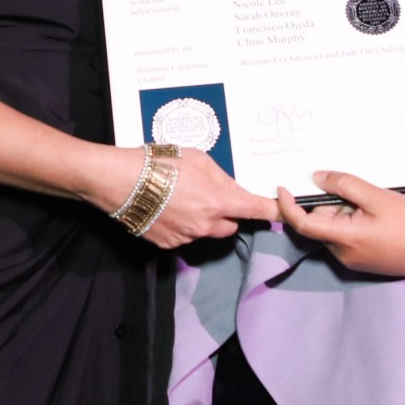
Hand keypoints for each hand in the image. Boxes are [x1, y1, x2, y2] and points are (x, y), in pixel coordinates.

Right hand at [100, 146, 275, 249]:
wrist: (121, 181)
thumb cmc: (160, 163)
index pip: (255, 210)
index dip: (272, 212)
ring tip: (180, 200)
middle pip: (231, 226)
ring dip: (203, 221)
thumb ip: (221, 177)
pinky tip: (167, 210)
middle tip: (209, 196)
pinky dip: (182, 227)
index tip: (283, 212)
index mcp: (218, 201)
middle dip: (226, 214)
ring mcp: (187, 237)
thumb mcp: (198, 159)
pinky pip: (185, 237)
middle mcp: (206, 224)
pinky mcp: (168, 245)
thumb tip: (234, 190)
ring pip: (207, 232)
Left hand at [275, 171, 404, 277]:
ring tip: (373, 206)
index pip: (303, 224)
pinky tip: (376, 217)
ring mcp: (352, 260)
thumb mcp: (378, 197)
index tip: (281, 187)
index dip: (287, 206)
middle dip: (331, 204)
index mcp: (345, 239)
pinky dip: (352, 223)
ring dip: (344, 213)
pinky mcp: (362, 262)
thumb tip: (316, 177)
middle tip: (357, 194)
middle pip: (320, 223)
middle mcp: (343, 254)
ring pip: (334, 229)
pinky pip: (346, 238)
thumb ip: (345, 186)